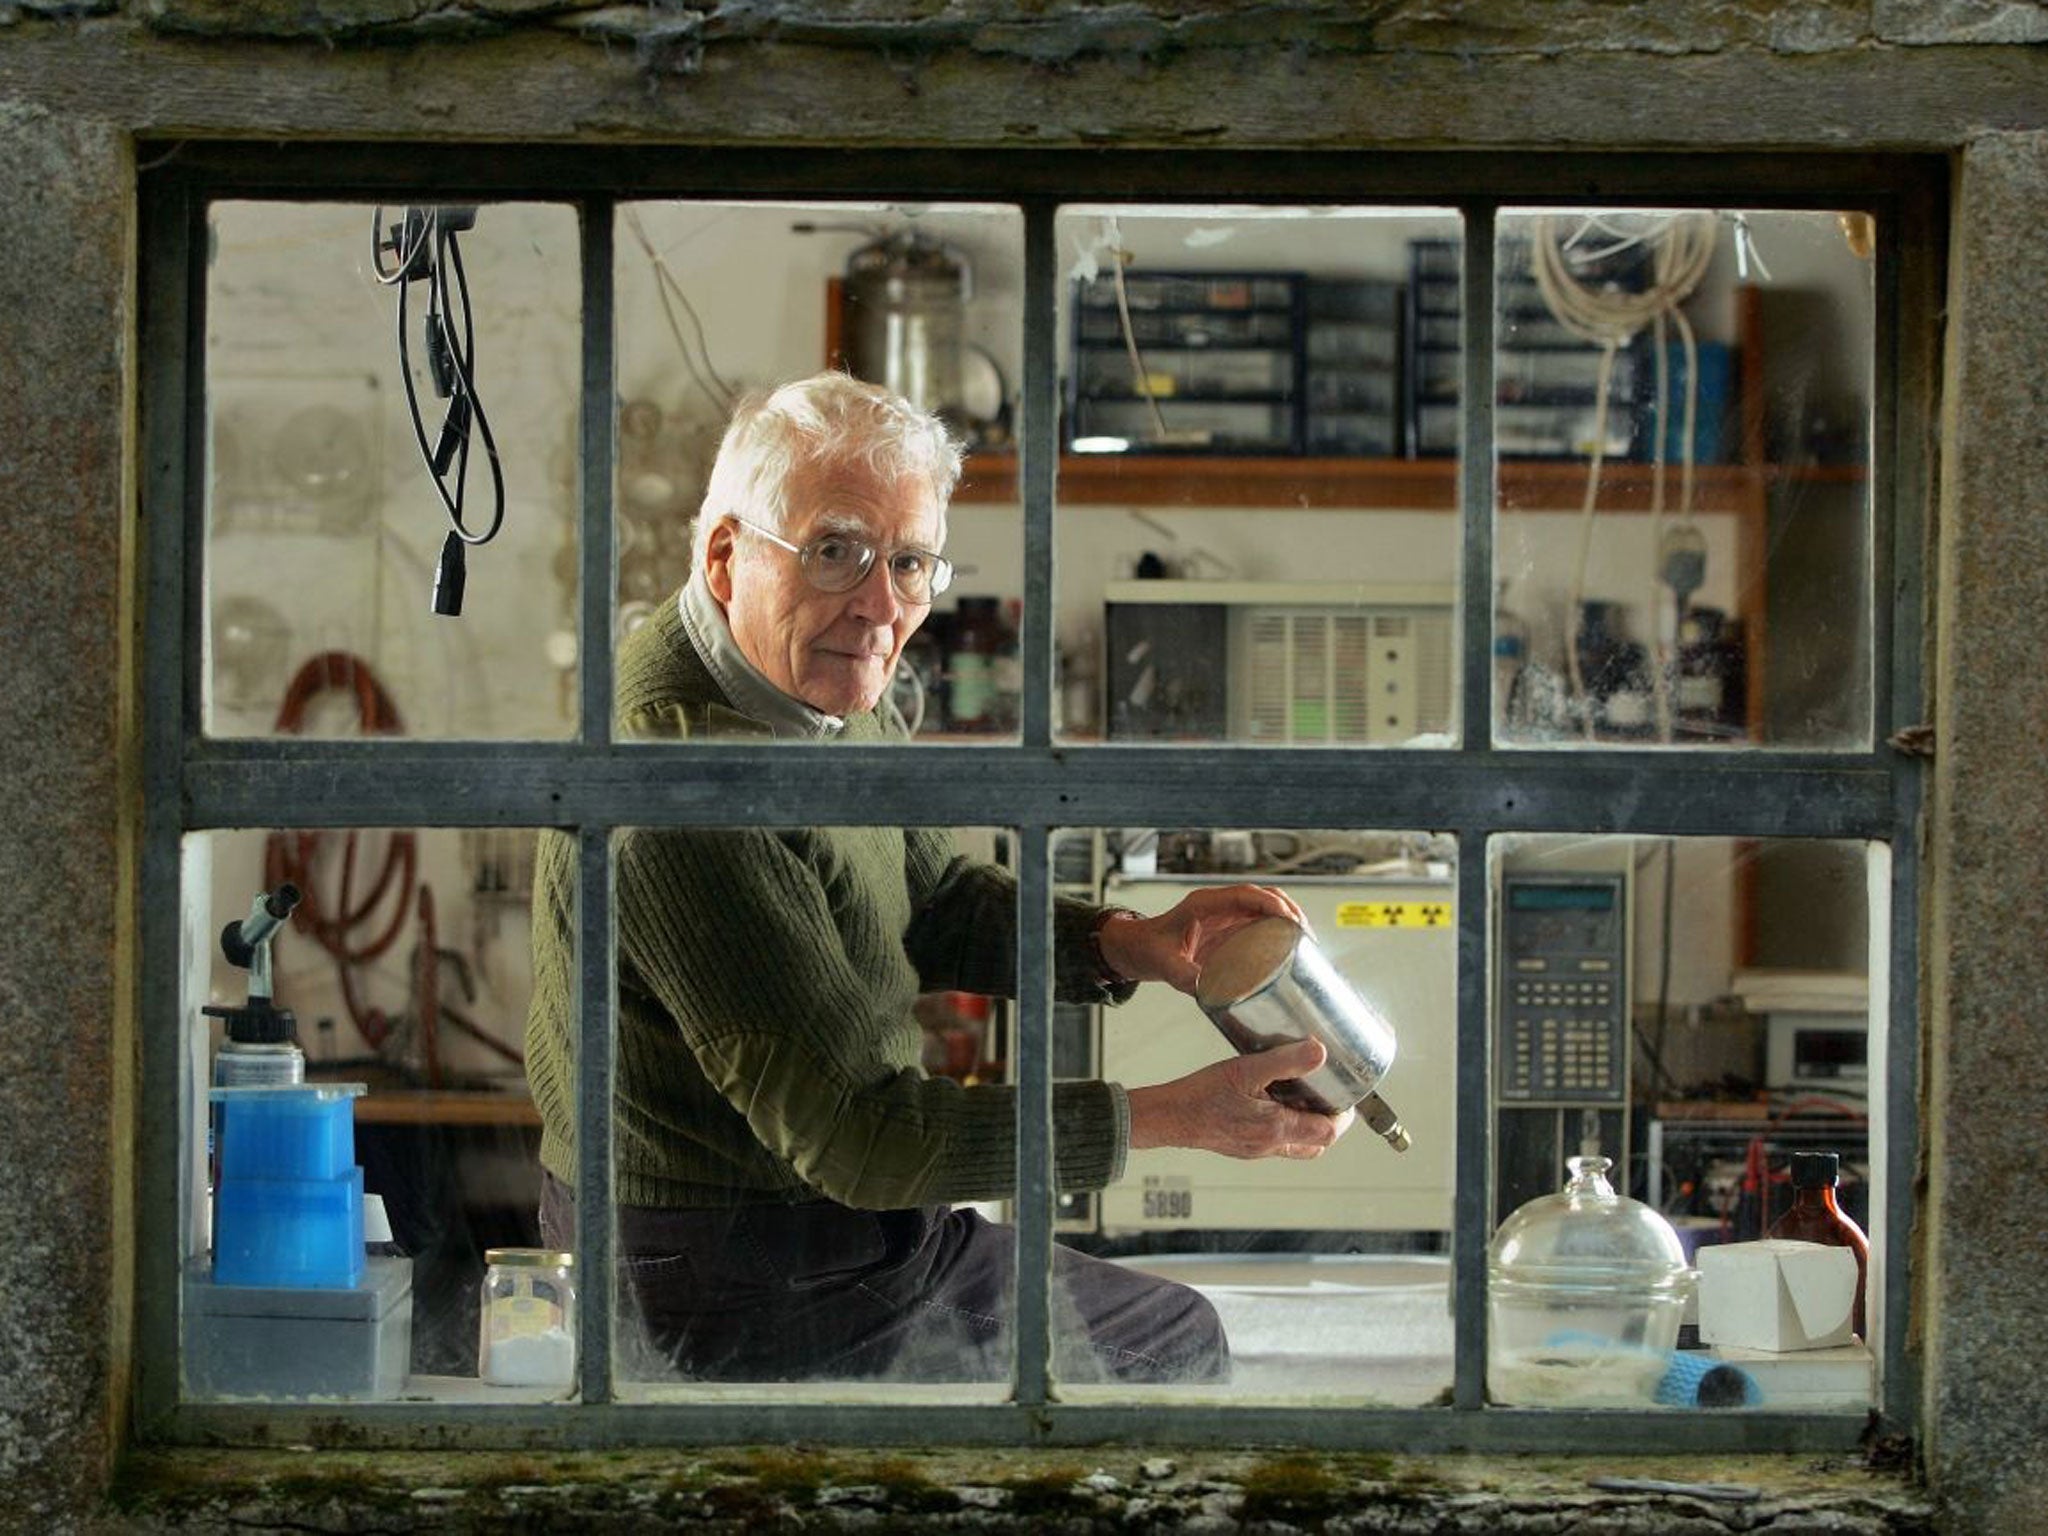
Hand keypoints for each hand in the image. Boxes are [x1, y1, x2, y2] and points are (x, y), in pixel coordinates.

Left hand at [1096, 883, 1309, 995]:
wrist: (1137, 949)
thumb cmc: (1147, 949)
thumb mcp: (1164, 964)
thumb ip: (1184, 976)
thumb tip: (1207, 991)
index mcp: (1204, 904)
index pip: (1246, 894)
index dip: (1272, 904)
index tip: (1291, 919)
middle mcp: (1218, 905)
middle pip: (1263, 896)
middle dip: (1289, 910)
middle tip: (1306, 936)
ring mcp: (1225, 915)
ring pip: (1266, 907)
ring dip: (1288, 918)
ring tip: (1306, 943)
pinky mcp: (1229, 929)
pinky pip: (1259, 922)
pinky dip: (1278, 930)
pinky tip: (1290, 947)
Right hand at [1126, 1036, 1355, 1159]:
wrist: (1167, 1117)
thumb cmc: (1201, 1095)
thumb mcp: (1246, 1069)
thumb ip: (1285, 1061)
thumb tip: (1319, 1052)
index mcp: (1277, 1129)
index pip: (1328, 1132)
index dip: (1344, 1116)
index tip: (1346, 1096)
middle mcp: (1270, 1145)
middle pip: (1316, 1144)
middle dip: (1328, 1123)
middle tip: (1328, 1097)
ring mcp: (1255, 1149)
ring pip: (1296, 1145)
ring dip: (1306, 1125)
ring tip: (1300, 1095)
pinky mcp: (1242, 1146)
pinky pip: (1274, 1141)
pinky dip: (1283, 1125)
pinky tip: (1269, 1100)